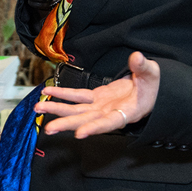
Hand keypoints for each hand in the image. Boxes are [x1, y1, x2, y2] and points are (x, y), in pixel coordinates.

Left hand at [37, 51, 161, 138]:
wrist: (150, 91)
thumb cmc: (153, 87)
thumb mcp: (152, 75)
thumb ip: (143, 68)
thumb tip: (136, 57)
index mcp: (126, 113)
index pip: (109, 123)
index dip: (94, 128)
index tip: (80, 133)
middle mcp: (109, 114)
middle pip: (85, 121)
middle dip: (67, 124)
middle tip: (49, 129)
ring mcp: (100, 107)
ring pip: (76, 111)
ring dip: (57, 110)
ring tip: (38, 109)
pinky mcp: (95, 98)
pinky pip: (76, 97)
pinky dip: (62, 95)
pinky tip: (47, 93)